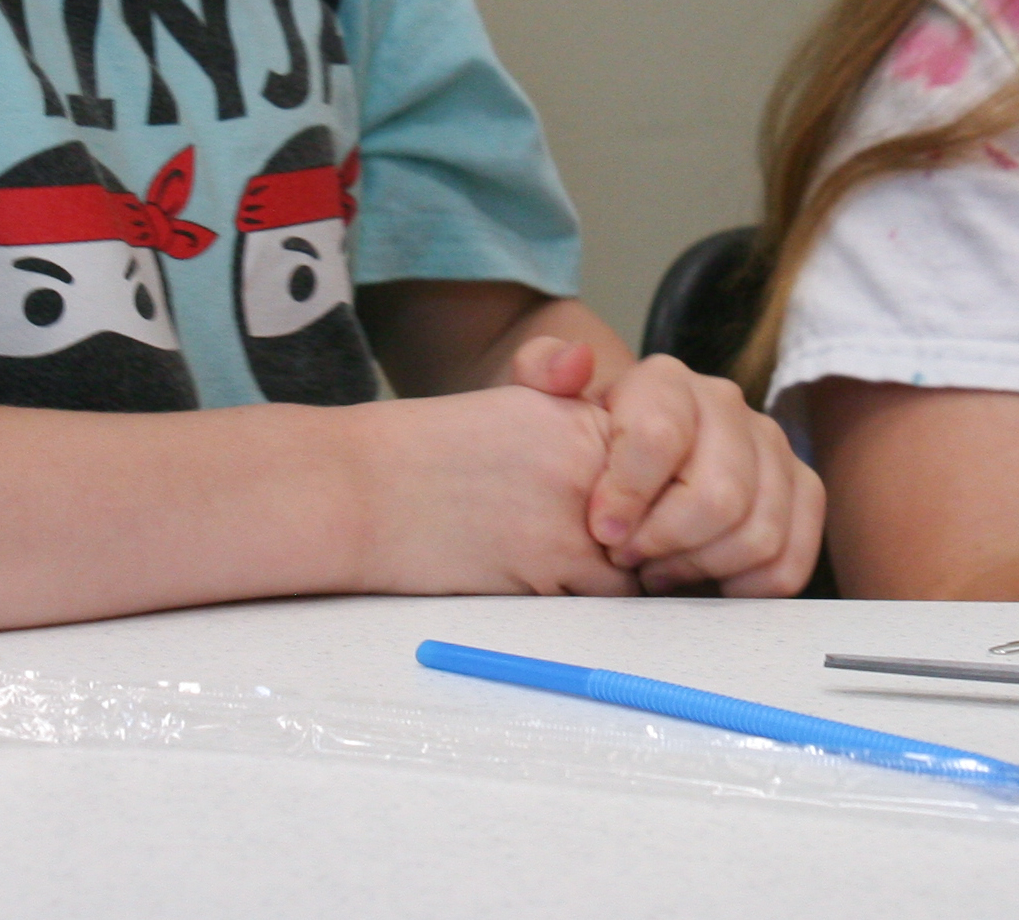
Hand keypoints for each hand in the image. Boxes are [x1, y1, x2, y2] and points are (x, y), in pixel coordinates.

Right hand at [349, 382, 635, 595]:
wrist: (359, 489)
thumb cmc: (426, 456)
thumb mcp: (513, 412)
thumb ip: (579, 430)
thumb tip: (632, 483)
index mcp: (581, 417)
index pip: (659, 469)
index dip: (649, 501)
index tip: (624, 519)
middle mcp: (588, 462)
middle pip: (658, 520)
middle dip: (643, 545)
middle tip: (610, 557)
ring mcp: (572, 517)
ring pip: (636, 567)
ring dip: (615, 580)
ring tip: (571, 576)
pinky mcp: (547, 568)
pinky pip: (597, 601)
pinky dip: (585, 606)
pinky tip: (548, 592)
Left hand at [509, 340, 824, 596]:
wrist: (632, 464)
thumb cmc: (589, 448)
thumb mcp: (548, 406)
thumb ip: (541, 371)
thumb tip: (574, 363)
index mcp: (665, 382)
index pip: (659, 437)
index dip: (630, 496)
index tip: (602, 532)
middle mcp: (727, 405)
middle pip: (719, 497)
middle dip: (667, 544)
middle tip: (630, 559)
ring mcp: (771, 446)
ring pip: (759, 533)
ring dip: (702, 567)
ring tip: (661, 570)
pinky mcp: (802, 491)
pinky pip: (792, 559)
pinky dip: (747, 586)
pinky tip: (706, 581)